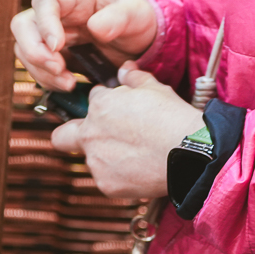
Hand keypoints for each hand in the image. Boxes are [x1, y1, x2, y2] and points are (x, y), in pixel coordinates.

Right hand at [11, 0, 159, 91]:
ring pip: (25, 50)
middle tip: (58, 69)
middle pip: (23, 26)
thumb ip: (118, 17)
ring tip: (68, 83)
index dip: (44, 23)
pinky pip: (37, 68)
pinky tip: (67, 86)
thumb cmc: (136, 19)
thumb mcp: (135, 14)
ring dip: (41, 70)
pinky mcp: (53, 56)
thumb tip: (95, 26)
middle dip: (34, 51)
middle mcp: (57, 14)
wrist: (138, 41)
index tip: (58, 46)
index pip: (44, 1)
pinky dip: (48, 80)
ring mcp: (51, 35)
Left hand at [52, 64, 202, 199]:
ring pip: (92, 159)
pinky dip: (120, 176)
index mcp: (99, 106)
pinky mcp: (106, 185)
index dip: (106, 105)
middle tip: (94, 137)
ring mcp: (96, 162)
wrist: (191, 153)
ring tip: (136, 156)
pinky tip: (141, 170)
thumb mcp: (156, 89)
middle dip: (70, 135)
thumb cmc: (173, 118)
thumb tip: (125, 68)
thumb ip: (134, 77)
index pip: (93, 101)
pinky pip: (107, 179)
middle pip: (63, 136)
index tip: (118, 112)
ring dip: (106, 156)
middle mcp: (90, 134)